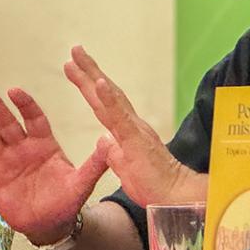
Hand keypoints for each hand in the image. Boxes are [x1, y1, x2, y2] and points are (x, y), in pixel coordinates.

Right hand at [0, 86, 109, 244]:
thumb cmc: (66, 200)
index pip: (33, 118)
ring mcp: (3, 157)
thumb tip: (110, 141)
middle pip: (6, 122)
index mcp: (44, 142)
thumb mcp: (82, 182)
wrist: (48, 223)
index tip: (15, 90)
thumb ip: (95, 163)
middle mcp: (21, 145)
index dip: (25, 105)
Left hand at [64, 46, 206, 205]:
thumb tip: (103, 140)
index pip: (105, 104)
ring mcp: (134, 129)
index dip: (90, 85)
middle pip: (107, 92)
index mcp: (127, 131)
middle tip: (74, 49)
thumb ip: (114, 153)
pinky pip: (120, 116)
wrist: (175, 199)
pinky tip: (99, 83)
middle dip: (88, 70)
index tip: (75, 67)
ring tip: (78, 57)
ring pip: (111, 97)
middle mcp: (131, 124)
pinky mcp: (136, 139)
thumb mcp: (124, 168)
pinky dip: (109, 98)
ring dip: (93, 76)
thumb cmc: (153, 187)